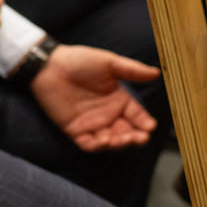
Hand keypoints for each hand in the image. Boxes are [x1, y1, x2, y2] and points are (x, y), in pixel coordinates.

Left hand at [29, 44, 160, 150]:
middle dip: (135, 137)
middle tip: (141, 137)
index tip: (150, 126)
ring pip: (111, 141)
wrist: (49, 65)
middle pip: (127, 131)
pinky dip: (98, 146)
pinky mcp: (75, 130)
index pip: (137, 115)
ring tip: (125, 138)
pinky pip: (89, 144)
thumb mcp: (108, 63)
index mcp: (118, 99)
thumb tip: (156, 73)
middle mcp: (108, 114)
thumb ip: (131, 70)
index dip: (144, 122)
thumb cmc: (79, 60)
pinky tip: (104, 140)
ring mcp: (92, 123)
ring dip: (119, 143)